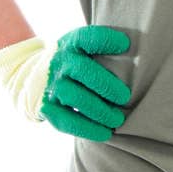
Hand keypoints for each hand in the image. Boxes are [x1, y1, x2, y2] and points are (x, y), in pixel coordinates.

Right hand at [0, 25, 131, 139]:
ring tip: (117, 119)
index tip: (126, 45)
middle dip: (106, 85)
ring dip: (99, 110)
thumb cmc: (75, 63)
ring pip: (75, 97)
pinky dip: (87, 129)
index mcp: (72, 44)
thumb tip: (136, 55)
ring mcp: (52, 85)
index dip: (106, 40)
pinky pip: (66, 120)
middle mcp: (60, 62)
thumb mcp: (83, 48)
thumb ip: (104, 50)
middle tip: (125, 97)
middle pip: (83, 70)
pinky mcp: (47, 107)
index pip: (87, 38)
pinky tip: (105, 133)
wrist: (36, 78)